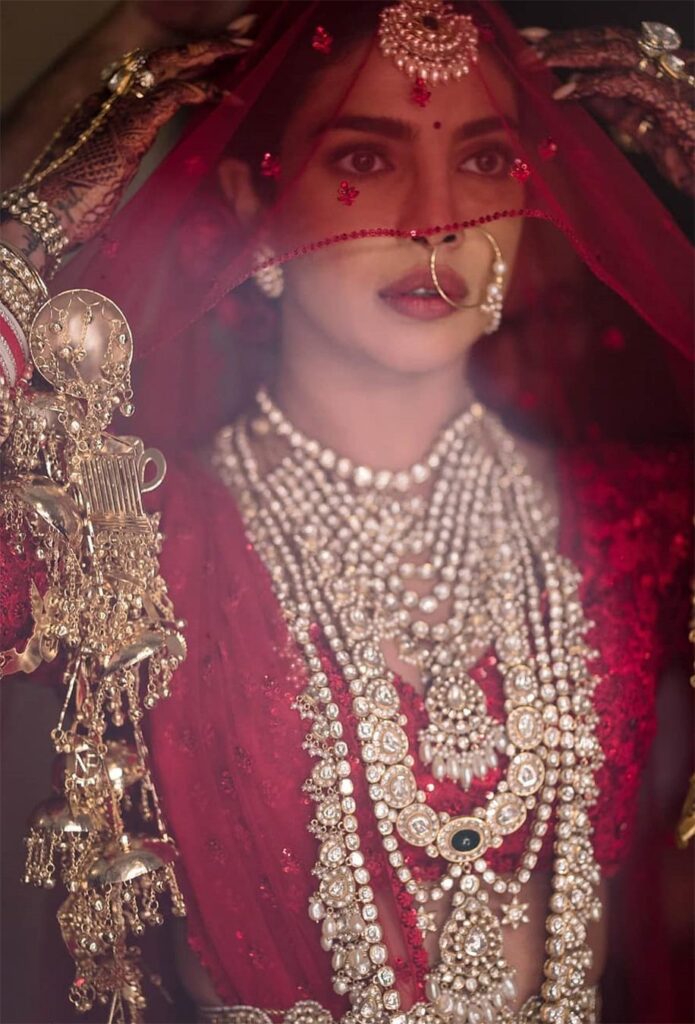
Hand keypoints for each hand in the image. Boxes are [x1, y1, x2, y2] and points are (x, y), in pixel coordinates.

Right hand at [18, 22, 253, 251]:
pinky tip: (227, 95)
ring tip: (244, 46)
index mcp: (104, 104)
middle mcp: (110, 96)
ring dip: (212, 54)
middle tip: (244, 30)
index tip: (215, 55)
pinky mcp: (132, 124)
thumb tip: (134, 157)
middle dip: (207, 44)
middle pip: (164, 58)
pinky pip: (174, 96)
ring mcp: (119, 106)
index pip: (151, 70)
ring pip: (171, 65)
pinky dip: (203, 92)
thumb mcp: (103, 168)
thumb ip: (123, 151)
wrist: (48, 213)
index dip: (186, 60)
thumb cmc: (73, 201)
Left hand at [520, 25, 694, 194]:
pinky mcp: (673, 100)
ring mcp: (673, 79)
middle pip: (611, 40)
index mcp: (660, 72)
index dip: (574, 41)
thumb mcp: (646, 132)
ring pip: (617, 50)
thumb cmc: (692, 160)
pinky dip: (593, 84)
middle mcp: (668, 67)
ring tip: (535, 59)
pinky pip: (628, 82)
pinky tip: (564, 91)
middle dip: (566, 38)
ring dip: (572, 52)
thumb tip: (583, 92)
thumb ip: (618, 108)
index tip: (535, 42)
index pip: (612, 46)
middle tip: (524, 40)